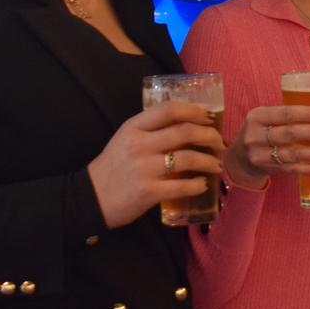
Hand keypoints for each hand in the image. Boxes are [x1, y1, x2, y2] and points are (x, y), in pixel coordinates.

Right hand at [88, 100, 226, 228]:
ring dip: (209, 161)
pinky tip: (202, 184)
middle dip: (210, 136)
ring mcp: (144, 169)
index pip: (169, 109)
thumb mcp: (126, 139)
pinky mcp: (148, 192)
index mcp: (134, 127)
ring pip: (188, 158)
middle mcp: (139, 144)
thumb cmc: (114, 167)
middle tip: (220, 144)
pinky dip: (197, 185)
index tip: (209, 118)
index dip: (195, 111)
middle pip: (185, 132)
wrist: (89, 198)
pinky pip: (182, 186)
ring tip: (216, 165)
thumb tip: (190, 125)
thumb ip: (152, 130)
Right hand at [225, 105, 309, 188]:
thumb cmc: (261, 132)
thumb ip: (286, 115)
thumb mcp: (265, 118)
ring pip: (292, 154)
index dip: (307, 114)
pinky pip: (292, 170)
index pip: (285, 113)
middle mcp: (256, 136)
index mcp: (257, 116)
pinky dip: (309, 169)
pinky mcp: (268, 170)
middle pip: (289, 134)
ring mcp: (261, 155)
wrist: (239, 158)